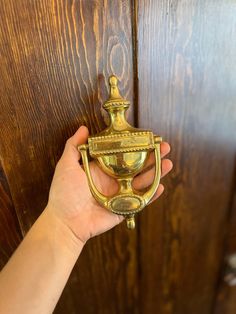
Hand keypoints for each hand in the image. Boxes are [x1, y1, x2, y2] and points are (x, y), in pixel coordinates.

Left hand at [46, 126, 172, 243]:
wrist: (65, 222)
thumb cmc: (63, 193)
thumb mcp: (66, 166)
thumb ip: (74, 147)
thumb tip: (83, 128)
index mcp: (103, 168)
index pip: (123, 154)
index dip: (135, 146)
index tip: (146, 137)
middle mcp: (114, 179)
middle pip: (137, 166)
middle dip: (152, 157)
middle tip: (164, 147)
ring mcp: (120, 194)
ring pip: (143, 182)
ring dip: (157, 173)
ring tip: (168, 163)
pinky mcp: (124, 208)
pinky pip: (141, 201)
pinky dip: (152, 195)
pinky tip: (160, 186)